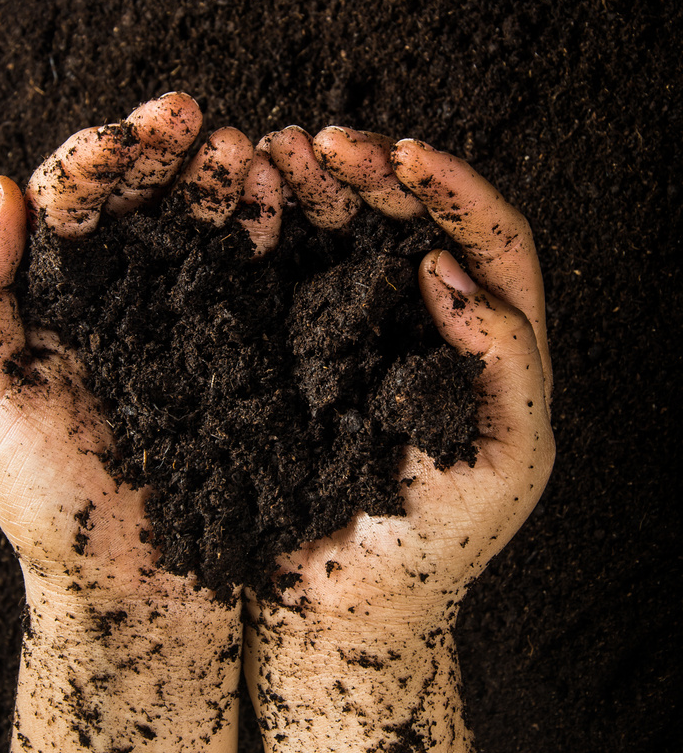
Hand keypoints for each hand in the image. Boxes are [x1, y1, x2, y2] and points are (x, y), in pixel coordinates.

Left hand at [0, 93, 282, 600]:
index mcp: (53, 303)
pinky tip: (277, 195)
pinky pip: (251, 277)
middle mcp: (119, 303)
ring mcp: (183, 324)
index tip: (138, 129)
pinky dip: (265, 229)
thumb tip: (0, 185)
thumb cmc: (49, 506)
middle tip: (198, 116)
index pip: (73, 204)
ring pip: (201, 227)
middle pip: (142, 201)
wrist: (141, 596)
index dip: (103, 157)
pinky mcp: (237, 352)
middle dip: (169, 152)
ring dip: (223, 178)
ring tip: (245, 146)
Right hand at [257, 126, 553, 625]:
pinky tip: (248, 197)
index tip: (404, 155)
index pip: (490, 241)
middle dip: (375, 171)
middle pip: (414, 221)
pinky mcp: (295, 350)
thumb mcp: (504, 463)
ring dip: (319, 185)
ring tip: (277, 150)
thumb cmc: (432, 549)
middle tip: (325, 143)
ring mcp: (356, 334)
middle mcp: (425, 326)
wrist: (338, 608)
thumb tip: (449, 270)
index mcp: (489, 346)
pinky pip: (290, 274)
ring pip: (348, 235)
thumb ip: (504, 365)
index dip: (455, 188)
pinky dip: (273, 229)